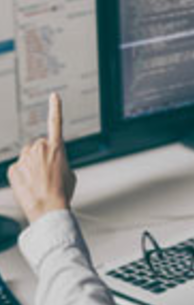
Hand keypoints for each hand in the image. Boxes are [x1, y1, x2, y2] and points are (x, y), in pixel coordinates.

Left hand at [8, 93, 76, 223]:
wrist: (49, 208)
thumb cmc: (63, 192)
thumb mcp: (70, 172)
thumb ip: (60, 160)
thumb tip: (49, 161)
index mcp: (57, 148)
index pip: (56, 123)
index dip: (56, 108)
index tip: (54, 96)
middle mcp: (39, 149)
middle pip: (38, 145)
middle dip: (42, 155)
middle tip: (48, 172)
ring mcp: (24, 158)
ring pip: (27, 156)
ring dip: (32, 165)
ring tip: (39, 181)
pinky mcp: (13, 169)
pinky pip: (18, 168)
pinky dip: (23, 175)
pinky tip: (30, 186)